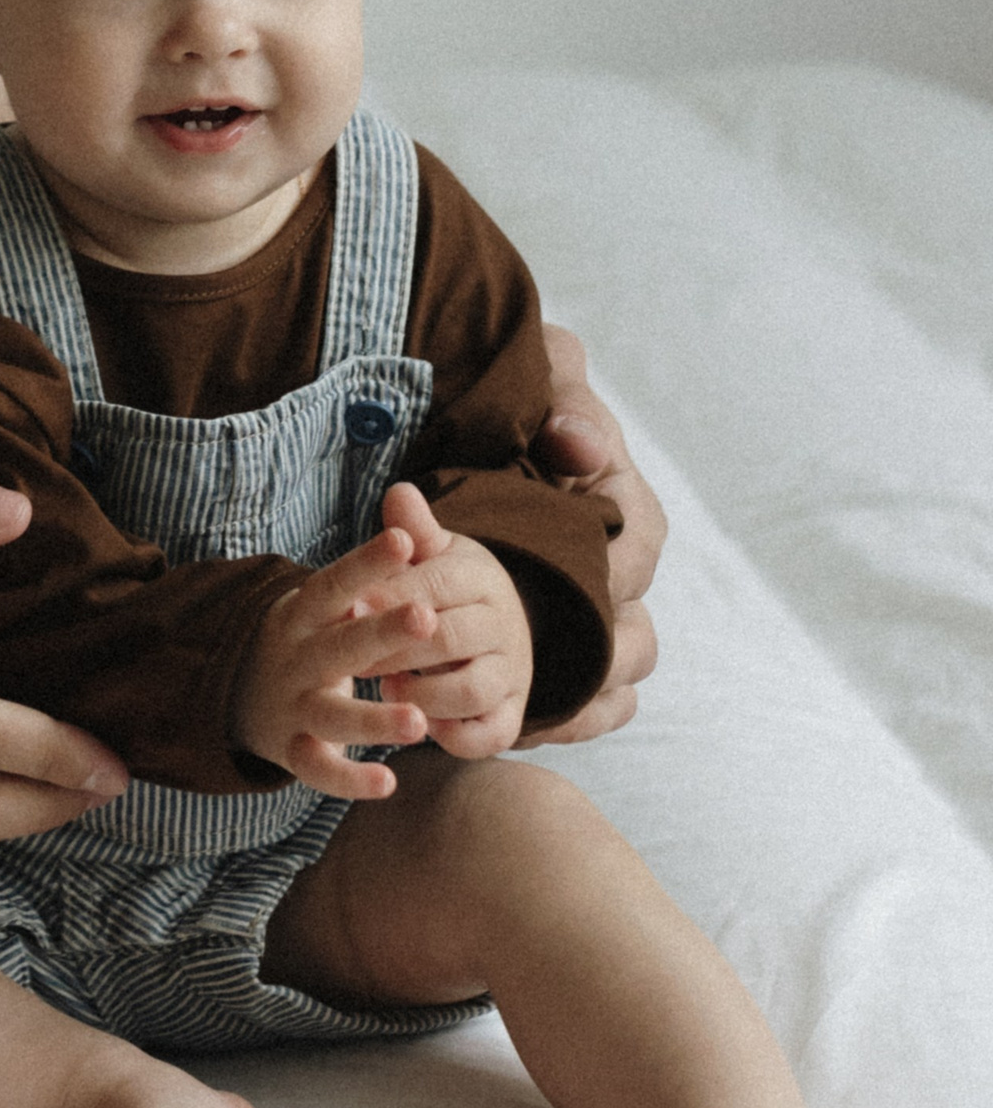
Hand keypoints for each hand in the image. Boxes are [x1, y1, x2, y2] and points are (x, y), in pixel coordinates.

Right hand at [235, 528, 439, 797]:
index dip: (366, 563)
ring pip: (330, 715)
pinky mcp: (292, 750)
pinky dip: (349, 780)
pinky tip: (388, 782)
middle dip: (380, 633)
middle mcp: (295, 659)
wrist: (234, 692)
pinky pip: (318, 769)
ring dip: (372, 719)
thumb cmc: (302, 639)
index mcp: (302, 615)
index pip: (334, 584)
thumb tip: (406, 497)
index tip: (405, 540)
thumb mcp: (322, 602)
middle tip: (426, 618)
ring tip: (418, 722)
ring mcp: (292, 707)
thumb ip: (369, 565)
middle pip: (338, 646)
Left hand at [362, 484, 535, 757]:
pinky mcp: (510, 717)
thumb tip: (398, 492)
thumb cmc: (445, 588)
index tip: (350, 605)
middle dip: (397, 650)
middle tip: (355, 658)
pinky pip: (489, 735)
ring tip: (387, 688)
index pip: (435, 586)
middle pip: (450, 639)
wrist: (498, 629)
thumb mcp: (432, 554)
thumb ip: (412, 530)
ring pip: (471, 690)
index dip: (391, 596)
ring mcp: (512, 674)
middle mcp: (504, 626)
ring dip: (422, 694)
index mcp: (481, 579)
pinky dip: (453, 736)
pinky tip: (419, 726)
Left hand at [533, 323, 663, 740]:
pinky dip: (546, 726)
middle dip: (593, 668)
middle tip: (541, 677)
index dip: (610, 583)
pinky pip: (571, 712)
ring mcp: (585, 624)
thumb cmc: (519, 399)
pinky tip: (501, 730)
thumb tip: (578, 446)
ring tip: (521, 720)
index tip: (575, 595)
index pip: (636, 558)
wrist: (471, 433)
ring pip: (611, 690)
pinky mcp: (549, 656)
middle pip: (634, 642)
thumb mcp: (543, 376)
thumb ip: (565, 403)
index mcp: (622, 514)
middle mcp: (614, 578)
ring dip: (571, 710)